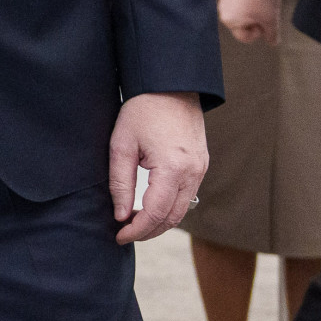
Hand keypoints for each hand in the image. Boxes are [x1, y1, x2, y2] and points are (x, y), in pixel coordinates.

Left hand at [108, 91, 206, 244]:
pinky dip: (170, 208)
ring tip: (135, 223)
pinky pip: (187, 196)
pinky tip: (150, 206)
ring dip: (160, 222)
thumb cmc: (142, 110)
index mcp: (173, 168)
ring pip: (182, 210)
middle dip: (148, 231)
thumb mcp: (122, 145)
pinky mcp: (201, 165)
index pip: (155, 214)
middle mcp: (193, 173)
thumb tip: (120, 215)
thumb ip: (120, 183)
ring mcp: (201, 169)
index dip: (136, 230)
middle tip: (125, 233)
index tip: (118, 235)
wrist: (170, 85)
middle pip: (172, 218)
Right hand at [219, 0, 282, 45]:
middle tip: (266, 10)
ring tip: (262, 1)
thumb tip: (272, 43)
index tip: (267, 21)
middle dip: (255, 21)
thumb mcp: (271, 19)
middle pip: (242, 26)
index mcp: (230, 21)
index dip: (259, 32)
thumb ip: (272, 35)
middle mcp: (222, 12)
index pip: (245, 37)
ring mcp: (223, 0)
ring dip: (252, 12)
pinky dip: (248, 2)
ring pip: (241, 14)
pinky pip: (239, 3)